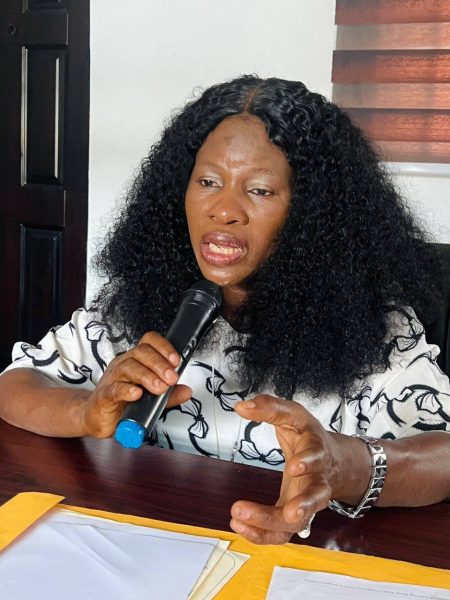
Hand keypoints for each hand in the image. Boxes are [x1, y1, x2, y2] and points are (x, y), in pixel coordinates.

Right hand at [80, 331, 191, 437]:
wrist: (96, 417)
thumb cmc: (122, 403)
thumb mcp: (151, 399)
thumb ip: (169, 395)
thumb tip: (187, 391)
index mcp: (135, 361)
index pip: (148, 342)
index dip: (163, 347)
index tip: (176, 361)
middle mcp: (123, 365)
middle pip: (140, 352)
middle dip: (159, 364)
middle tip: (171, 378)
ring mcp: (112, 379)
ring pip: (128, 367)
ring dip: (147, 376)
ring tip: (159, 387)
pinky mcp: (103, 396)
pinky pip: (113, 389)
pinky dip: (126, 390)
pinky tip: (136, 393)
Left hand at [230, 394, 342, 543]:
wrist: (332, 461)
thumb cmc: (308, 437)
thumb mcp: (293, 415)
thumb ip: (269, 408)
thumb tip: (242, 406)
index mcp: (318, 451)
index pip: (317, 455)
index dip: (309, 461)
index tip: (294, 466)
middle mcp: (317, 480)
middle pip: (316, 497)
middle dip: (304, 505)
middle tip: (289, 511)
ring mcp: (307, 503)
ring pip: (299, 522)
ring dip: (272, 524)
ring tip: (243, 521)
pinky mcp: (295, 517)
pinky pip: (282, 533)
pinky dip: (261, 534)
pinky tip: (240, 527)